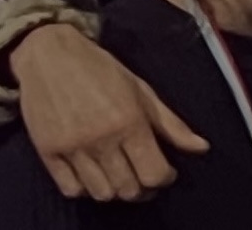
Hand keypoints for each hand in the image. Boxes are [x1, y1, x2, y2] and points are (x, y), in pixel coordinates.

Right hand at [10, 24, 209, 201]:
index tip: (167, 172)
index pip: (153, 173)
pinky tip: (96, 173)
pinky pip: (71, 190)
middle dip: (144, 188)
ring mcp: (73, 149)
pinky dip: (86, 189)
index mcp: (130, 121)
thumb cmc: (102, 69)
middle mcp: (102, 139)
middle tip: (147, 175)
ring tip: (123, 174)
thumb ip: (172, 124)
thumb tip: (202, 148)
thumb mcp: (143, 90)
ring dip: (117, 190)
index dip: (165, 178)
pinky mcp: (48, 154)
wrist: (51, 56)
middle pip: (128, 190)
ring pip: (101, 194)